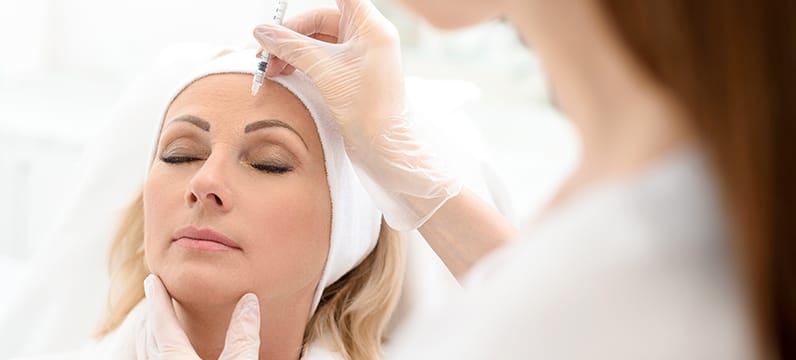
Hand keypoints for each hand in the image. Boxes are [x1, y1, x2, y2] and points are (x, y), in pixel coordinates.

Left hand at [136, 274, 260, 359]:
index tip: (152, 279)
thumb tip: (249, 299)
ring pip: (145, 352)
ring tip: (155, 322)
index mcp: (174, 357)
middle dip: (152, 313)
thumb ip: (242, 335)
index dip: (157, 297)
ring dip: (150, 334)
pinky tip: (164, 353)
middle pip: (148, 335)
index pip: (161, 320)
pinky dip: (153, 352)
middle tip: (155, 295)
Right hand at [253, 0, 461, 230]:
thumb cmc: (365, 108)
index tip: (286, 8)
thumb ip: (291, 47)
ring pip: (319, 40)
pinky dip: (302, 63)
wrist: (383, 147)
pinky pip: (323, 58)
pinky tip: (284, 73)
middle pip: (321, 19)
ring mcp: (361, 54)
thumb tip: (261, 31)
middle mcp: (368, 36)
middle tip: (264, 51)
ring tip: (270, 68)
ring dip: (292, 50)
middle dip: (290, 33)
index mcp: (370, 26)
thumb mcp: (324, 71)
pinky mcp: (353, 73)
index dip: (310, 4)